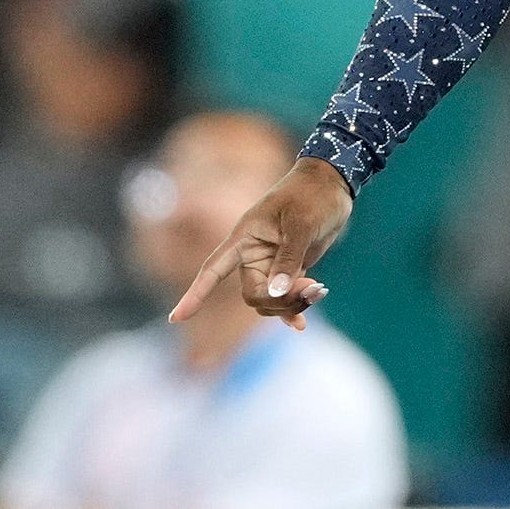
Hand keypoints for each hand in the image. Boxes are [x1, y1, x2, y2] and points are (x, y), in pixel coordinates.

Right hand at [169, 157, 351, 330]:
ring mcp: (271, 263)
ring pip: (270, 300)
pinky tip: (300, 324)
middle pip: (253, 295)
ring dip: (291, 304)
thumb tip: (275, 291)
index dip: (195, 294)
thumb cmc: (311, 194)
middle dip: (279, 300)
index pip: (212, 270)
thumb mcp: (301, 222)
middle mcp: (252, 254)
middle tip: (312, 288)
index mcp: (244, 238)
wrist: (333, 183)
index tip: (176, 318)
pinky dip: (293, 308)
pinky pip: (283, 297)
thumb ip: (288, 257)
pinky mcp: (289, 268)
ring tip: (319, 291)